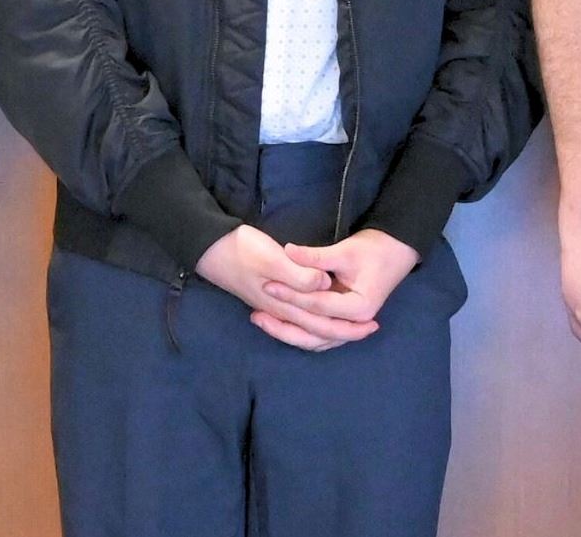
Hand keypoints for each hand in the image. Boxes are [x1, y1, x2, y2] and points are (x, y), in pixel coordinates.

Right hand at [195, 225, 378, 351]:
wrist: (209, 247)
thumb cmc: (241, 250)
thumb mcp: (272, 258)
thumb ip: (300, 274)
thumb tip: (325, 285)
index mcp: (283, 305)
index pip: (320, 324)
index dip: (347, 326)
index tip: (372, 321)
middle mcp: (278, 312)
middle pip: (314, 333)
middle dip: (343, 332)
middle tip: (371, 328)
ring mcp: (270, 306)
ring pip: (304, 329)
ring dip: (327, 329)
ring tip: (349, 326)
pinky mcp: (266, 297)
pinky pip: (295, 319)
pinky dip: (310, 322)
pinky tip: (317, 312)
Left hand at [265, 229, 420, 335]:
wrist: (395, 251)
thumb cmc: (374, 250)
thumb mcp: (345, 250)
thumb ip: (316, 257)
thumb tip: (287, 251)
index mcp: (359, 308)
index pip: (318, 306)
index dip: (292, 295)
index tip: (268, 284)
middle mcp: (354, 324)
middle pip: (314, 332)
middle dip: (284, 322)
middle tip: (256, 312)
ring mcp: (349, 327)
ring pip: (314, 340)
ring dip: (288, 333)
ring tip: (261, 321)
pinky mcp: (342, 323)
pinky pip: (318, 335)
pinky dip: (299, 332)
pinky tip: (279, 324)